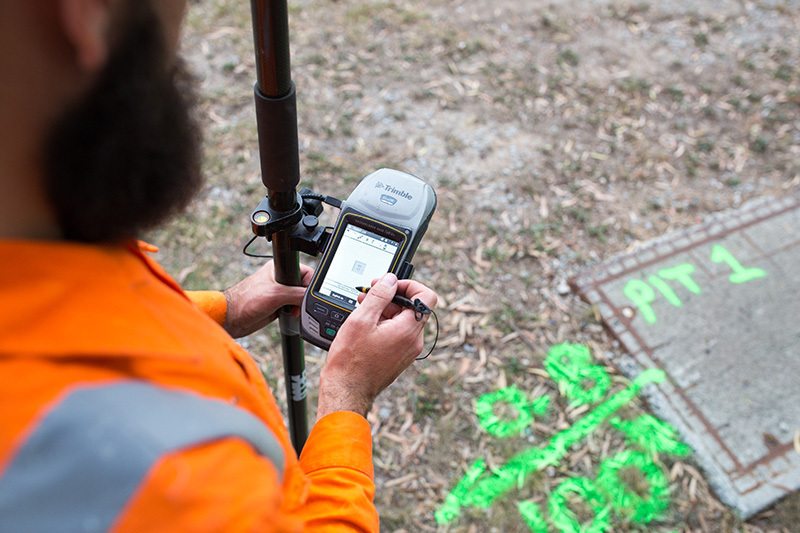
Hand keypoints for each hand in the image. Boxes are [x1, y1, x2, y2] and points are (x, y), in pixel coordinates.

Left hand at [222, 261, 313, 337]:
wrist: (232, 319)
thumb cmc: (245, 302)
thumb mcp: (276, 294)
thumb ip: (297, 294)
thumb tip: (310, 298)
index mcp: (278, 269)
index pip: (304, 271)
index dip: (309, 283)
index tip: (307, 294)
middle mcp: (279, 279)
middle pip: (303, 286)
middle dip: (303, 297)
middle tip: (298, 305)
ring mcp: (278, 293)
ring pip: (298, 298)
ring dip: (298, 306)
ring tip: (292, 311)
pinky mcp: (277, 305)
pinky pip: (292, 307)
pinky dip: (294, 312)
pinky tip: (289, 315)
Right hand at [316, 273, 437, 419]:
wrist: (346, 390)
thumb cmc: (350, 361)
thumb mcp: (362, 320)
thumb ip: (379, 296)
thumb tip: (390, 280)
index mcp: (408, 330)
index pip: (426, 297)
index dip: (409, 285)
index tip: (389, 285)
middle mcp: (413, 341)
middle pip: (413, 307)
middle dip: (391, 296)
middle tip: (369, 294)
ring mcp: (407, 351)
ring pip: (403, 320)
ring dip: (385, 310)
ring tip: (363, 308)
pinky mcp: (399, 357)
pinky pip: (398, 333)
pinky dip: (385, 324)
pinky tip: (366, 325)